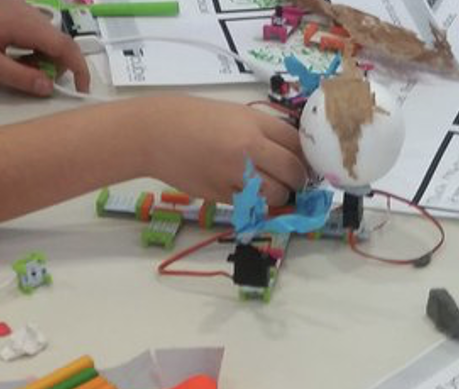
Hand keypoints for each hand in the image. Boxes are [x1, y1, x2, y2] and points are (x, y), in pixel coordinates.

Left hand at [0, 0, 90, 95]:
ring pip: (49, 37)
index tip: (81, 90)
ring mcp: (26, 9)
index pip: (66, 48)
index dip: (80, 70)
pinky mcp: (17, 8)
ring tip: (19, 68)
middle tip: (38, 83)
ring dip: (45, 58)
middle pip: (61, 43)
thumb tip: (47, 87)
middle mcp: (32, 14)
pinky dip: (35, 47)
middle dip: (59, 67)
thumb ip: (17, 76)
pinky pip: (37, 31)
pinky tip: (12, 52)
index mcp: (27, 26)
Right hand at [136, 97, 305, 206]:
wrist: (154, 133)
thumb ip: (262, 131)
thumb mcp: (234, 114)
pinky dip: (254, 202)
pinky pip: (250, 205)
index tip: (304, 163)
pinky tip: (247, 193)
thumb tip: (290, 154)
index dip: (304, 157)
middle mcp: (249, 147)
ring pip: (276, 195)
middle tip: (293, 182)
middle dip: (298, 181)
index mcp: (254, 122)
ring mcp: (235, 173)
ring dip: (278, 196)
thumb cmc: (193, 119)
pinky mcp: (220, 194)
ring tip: (270, 189)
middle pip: (292, 171)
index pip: (297, 144)